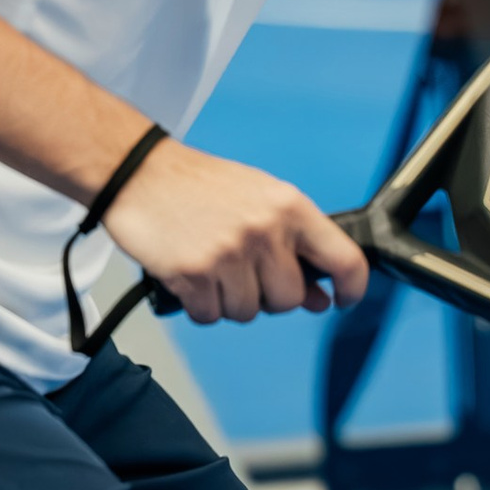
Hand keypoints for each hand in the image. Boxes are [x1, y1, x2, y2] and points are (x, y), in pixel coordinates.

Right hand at [103, 139, 369, 325]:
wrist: (137, 173)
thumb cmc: (198, 186)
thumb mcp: (257, 201)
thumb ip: (293, 247)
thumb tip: (319, 298)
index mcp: (290, 207)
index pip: (344, 259)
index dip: (352, 289)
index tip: (342, 301)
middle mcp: (265, 231)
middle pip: (289, 299)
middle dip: (267, 295)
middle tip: (241, 270)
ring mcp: (229, 255)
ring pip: (248, 312)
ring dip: (228, 300)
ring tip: (210, 266)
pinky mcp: (194, 275)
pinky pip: (210, 317)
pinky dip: (199, 305)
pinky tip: (190, 276)